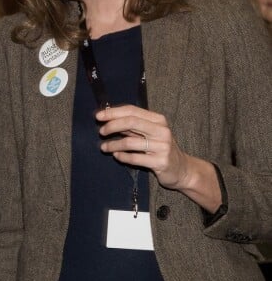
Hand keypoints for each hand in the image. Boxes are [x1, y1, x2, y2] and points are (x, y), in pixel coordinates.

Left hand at [96, 105, 221, 211]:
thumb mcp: (149, 134)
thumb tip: (107, 119)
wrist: (182, 169)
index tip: (98, 116)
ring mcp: (162, 146)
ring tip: (104, 148)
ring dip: (113, 144)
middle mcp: (162, 131)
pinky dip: (122, 156)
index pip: (132, 111)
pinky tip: (116, 156)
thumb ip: (132, 127)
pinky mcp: (161, 162)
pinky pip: (135, 158)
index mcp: (158, 120)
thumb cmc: (160, 148)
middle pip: (131, 122)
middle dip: (112, 125)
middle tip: (101, 131)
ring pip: (130, 142)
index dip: (113, 112)